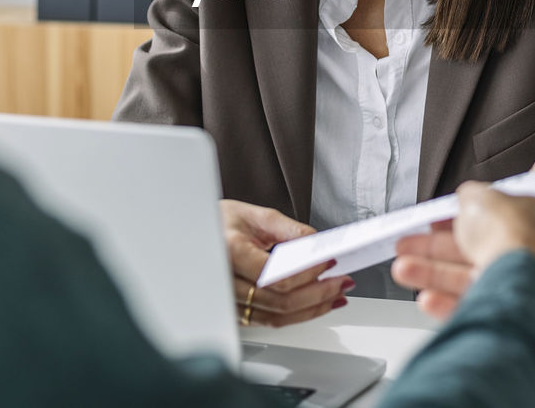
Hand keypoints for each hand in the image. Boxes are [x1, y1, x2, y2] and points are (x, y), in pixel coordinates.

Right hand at [221, 199, 352, 326]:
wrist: (193, 233)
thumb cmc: (219, 221)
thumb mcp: (254, 214)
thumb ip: (288, 229)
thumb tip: (316, 244)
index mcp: (230, 252)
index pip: (276, 275)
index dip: (307, 273)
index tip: (329, 262)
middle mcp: (226, 282)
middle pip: (280, 301)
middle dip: (318, 294)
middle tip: (342, 282)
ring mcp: (229, 301)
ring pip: (277, 316)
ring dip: (313, 308)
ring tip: (336, 295)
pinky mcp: (236, 312)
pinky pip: (270, 319)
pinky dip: (298, 314)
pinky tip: (316, 304)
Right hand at [391, 183, 534, 318]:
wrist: (523, 277)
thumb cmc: (512, 231)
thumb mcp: (481, 196)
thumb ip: (470, 195)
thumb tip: (465, 195)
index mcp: (533, 217)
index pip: (494, 215)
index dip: (461, 215)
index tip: (435, 219)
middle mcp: (528, 252)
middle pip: (473, 248)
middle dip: (434, 247)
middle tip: (406, 245)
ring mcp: (518, 283)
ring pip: (467, 278)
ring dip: (432, 273)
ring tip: (403, 269)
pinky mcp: (507, 313)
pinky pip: (472, 306)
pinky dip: (447, 302)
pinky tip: (426, 298)